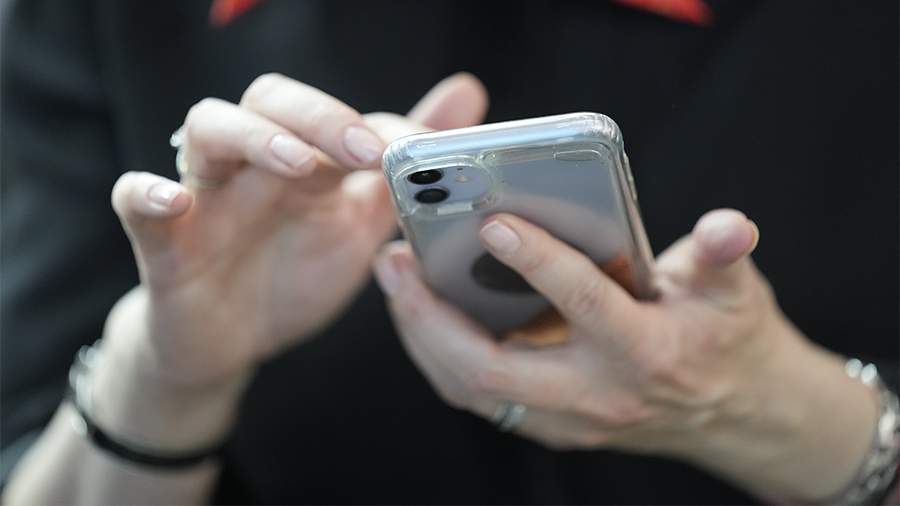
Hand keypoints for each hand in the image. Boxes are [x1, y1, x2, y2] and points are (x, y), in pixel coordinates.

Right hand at [92, 73, 487, 448]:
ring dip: (254, 138)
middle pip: (270, 101)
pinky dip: (147, 194)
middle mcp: (253, 163)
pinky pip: (136, 201)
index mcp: (303, 160)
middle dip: (320, 118)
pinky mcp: (163, 240)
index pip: (331, 114)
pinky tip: (175, 202)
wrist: (234, 342)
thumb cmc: (294, 272)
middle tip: (366, 150)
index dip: (374, 126)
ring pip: (209, 128)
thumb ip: (405, 167)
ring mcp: (206, 194)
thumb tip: (466, 98)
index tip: (423, 152)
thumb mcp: (362, 221)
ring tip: (298, 164)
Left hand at [373, 209, 878, 500]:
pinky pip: (478, 396)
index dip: (538, 262)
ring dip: (423, 336)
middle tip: (395, 257)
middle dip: (432, 316)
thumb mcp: (736, 292)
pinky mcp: (548, 425)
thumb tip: (731, 224)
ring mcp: (567, 420)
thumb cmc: (729, 340)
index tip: (490, 222)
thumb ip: (724, 254)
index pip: (585, 304)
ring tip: (395, 278)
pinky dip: (440, 354)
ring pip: (472, 389)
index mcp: (645, 352)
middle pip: (493, 369)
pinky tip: (420, 311)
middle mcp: (597, 396)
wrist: (736, 416)